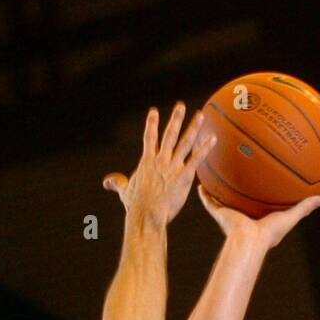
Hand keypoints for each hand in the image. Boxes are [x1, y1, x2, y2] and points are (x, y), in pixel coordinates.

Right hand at [103, 103, 216, 226]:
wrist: (147, 213)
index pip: (149, 137)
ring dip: (193, 128)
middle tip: (181, 106)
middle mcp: (160, 159)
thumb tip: (107, 182)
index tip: (154, 112)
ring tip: (201, 116)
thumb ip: (118, 183)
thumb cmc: (136, 205)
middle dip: (175, 119)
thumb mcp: (125, 191)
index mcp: (147, 161)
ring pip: (185, 142)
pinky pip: (197, 158)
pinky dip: (205, 148)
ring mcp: (173, 166)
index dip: (151, 124)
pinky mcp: (184, 175)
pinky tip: (213, 138)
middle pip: (169, 134)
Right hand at [197, 186, 319, 251]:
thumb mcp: (290, 216)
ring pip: (223, 198)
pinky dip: (204, 193)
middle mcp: (243, 216)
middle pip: (240, 200)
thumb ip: (304, 208)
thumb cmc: (269, 233)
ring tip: (215, 173)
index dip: (261, 196)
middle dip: (239, 189)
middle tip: (239, 174)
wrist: (248, 240)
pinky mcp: (220, 214)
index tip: (262, 184)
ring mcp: (230, 214)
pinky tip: (201, 181)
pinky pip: (210, 201)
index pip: (260, 204)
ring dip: (219, 188)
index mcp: (258, 219)